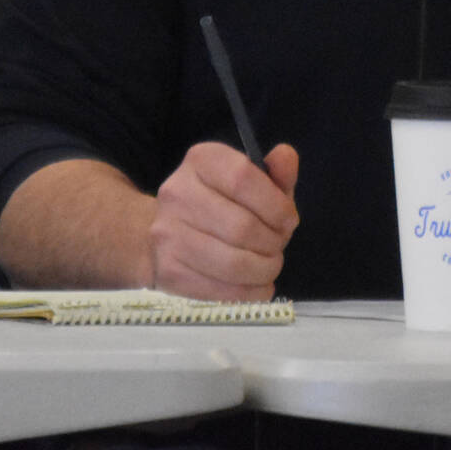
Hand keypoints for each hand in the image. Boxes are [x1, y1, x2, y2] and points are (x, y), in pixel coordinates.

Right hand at [148, 141, 299, 299]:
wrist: (161, 235)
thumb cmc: (219, 203)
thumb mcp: (251, 181)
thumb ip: (275, 172)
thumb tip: (286, 157)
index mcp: (201, 160)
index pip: (243, 178)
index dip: (275, 205)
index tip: (289, 221)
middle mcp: (178, 193)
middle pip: (242, 226)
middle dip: (273, 242)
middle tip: (279, 246)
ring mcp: (168, 234)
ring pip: (232, 263)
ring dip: (264, 270)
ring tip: (270, 266)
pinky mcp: (169, 271)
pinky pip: (220, 290)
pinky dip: (249, 293)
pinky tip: (257, 286)